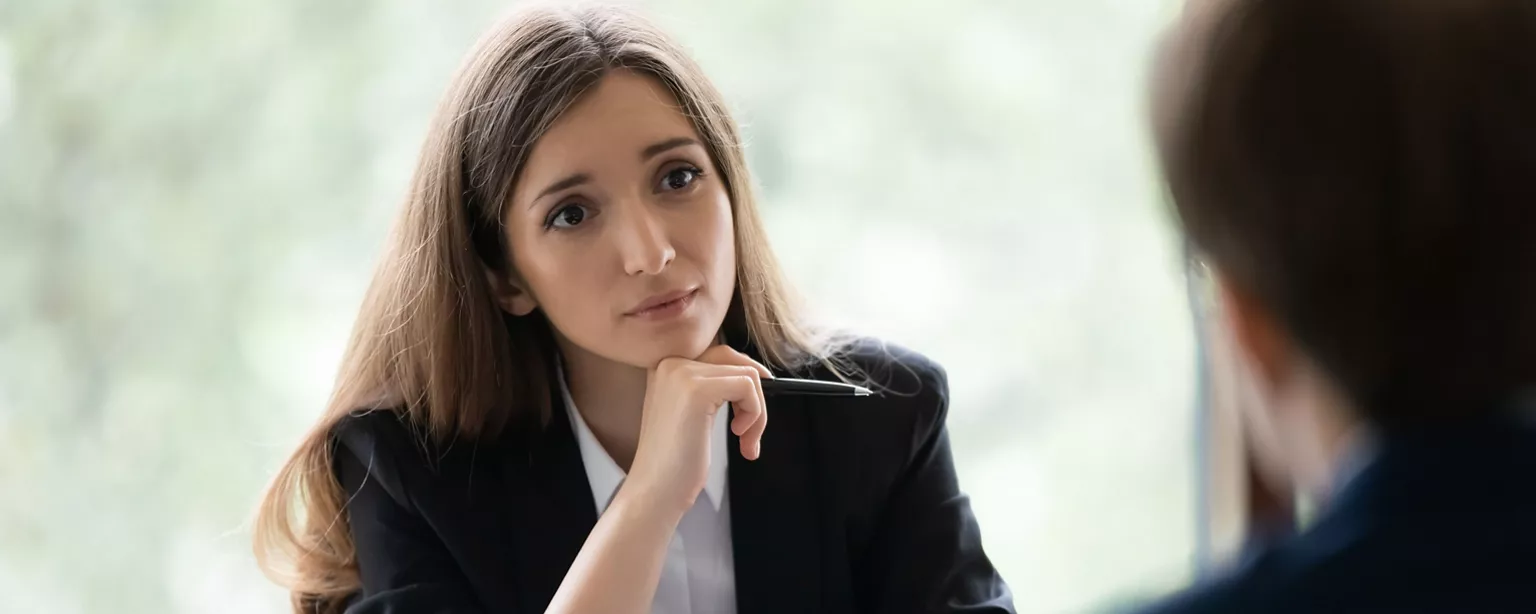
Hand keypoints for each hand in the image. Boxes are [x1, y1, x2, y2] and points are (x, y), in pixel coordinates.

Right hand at [623, 345, 770, 516]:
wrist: (655, 491)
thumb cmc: (675, 462)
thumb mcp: (691, 413)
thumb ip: (711, 388)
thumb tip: (757, 373)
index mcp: (667, 367)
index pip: (721, 355)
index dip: (744, 380)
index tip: (752, 409)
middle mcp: (671, 363)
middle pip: (736, 361)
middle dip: (754, 395)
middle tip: (751, 429)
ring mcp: (682, 373)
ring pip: (747, 375)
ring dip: (757, 412)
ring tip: (745, 440)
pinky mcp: (698, 390)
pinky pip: (748, 387)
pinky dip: (756, 414)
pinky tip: (739, 436)